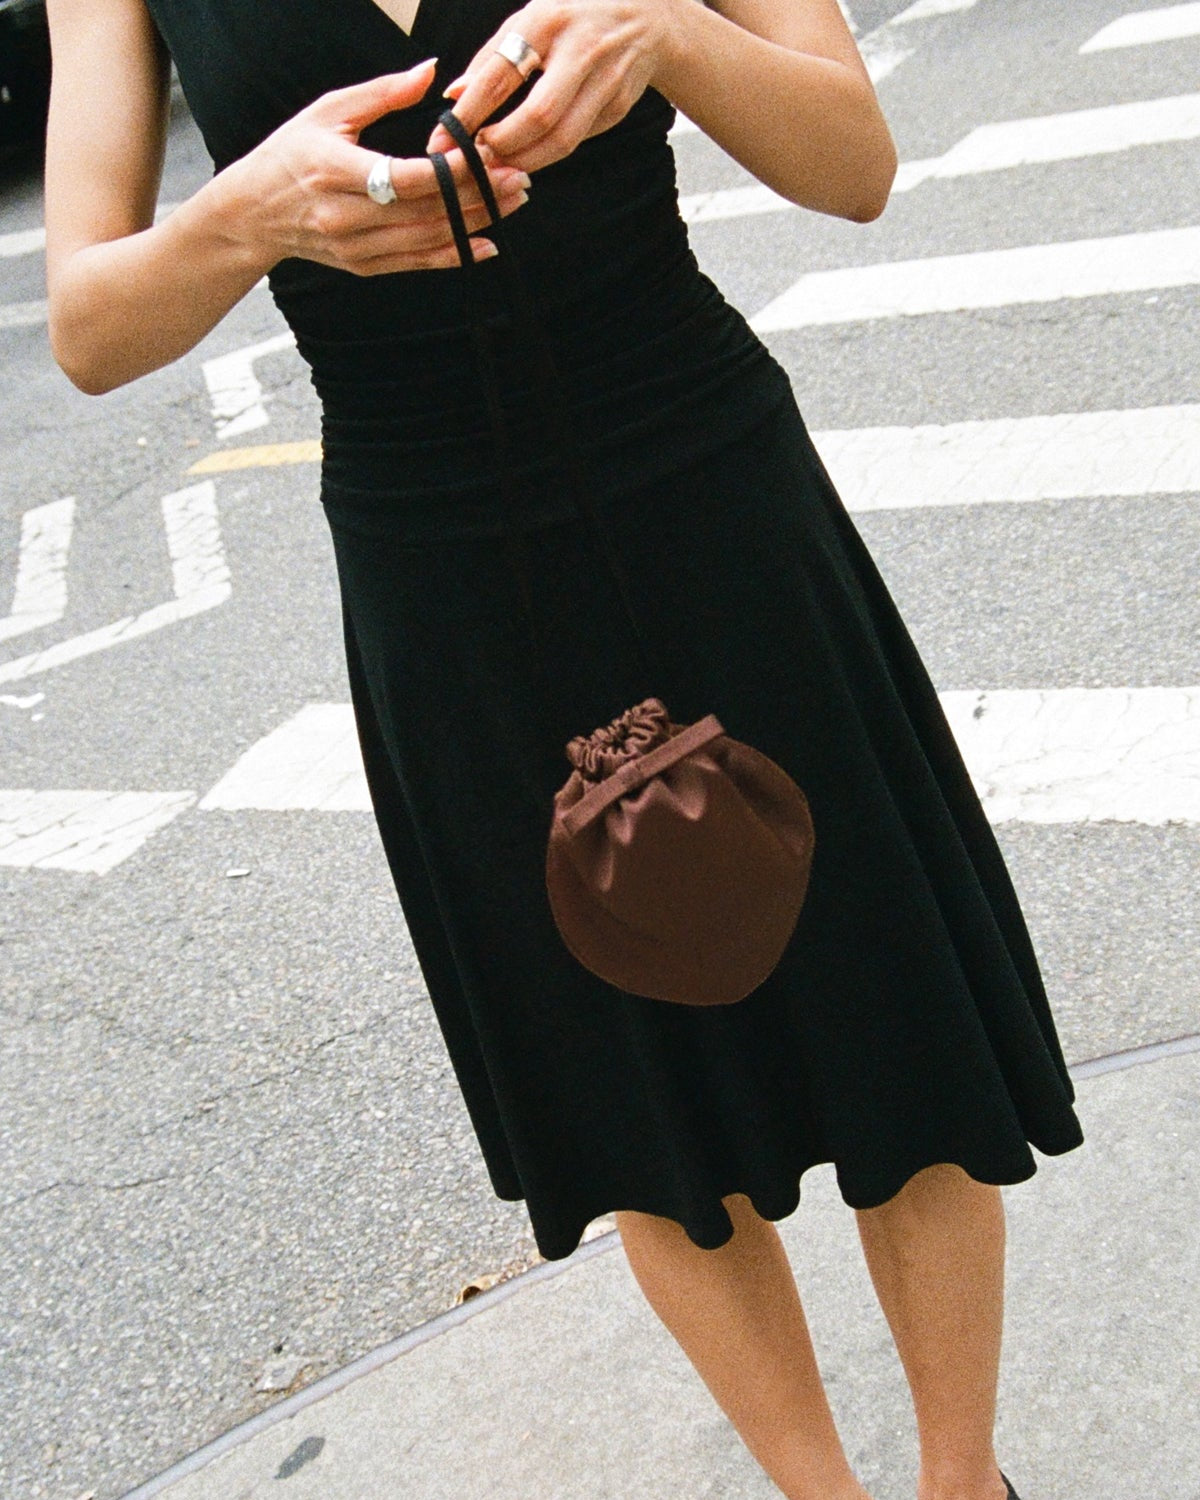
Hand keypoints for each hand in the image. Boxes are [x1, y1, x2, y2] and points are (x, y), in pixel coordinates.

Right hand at [226, 58, 531, 274]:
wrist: (254, 213)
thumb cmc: (291, 152)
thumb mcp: (328, 110)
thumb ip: (383, 93)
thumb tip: (432, 71)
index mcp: (335, 170)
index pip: (407, 176)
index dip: (453, 169)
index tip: (489, 154)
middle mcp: (346, 216)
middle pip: (426, 210)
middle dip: (478, 196)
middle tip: (517, 179)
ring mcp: (356, 247)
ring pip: (427, 239)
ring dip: (475, 224)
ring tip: (510, 203)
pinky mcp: (364, 267)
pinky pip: (417, 263)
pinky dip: (455, 256)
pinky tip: (486, 244)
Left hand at [423, 0, 676, 172]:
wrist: (646, 17)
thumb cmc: (574, 17)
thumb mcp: (532, 17)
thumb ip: (492, 55)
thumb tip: (455, 95)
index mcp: (548, 20)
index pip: (500, 74)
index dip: (470, 112)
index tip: (447, 137)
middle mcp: (581, 50)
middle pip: (538, 116)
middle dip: (503, 144)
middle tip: (479, 156)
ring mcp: (606, 81)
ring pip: (562, 139)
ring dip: (526, 159)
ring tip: (501, 163)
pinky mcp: (619, 105)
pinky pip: (579, 139)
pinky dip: (550, 152)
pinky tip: (531, 154)